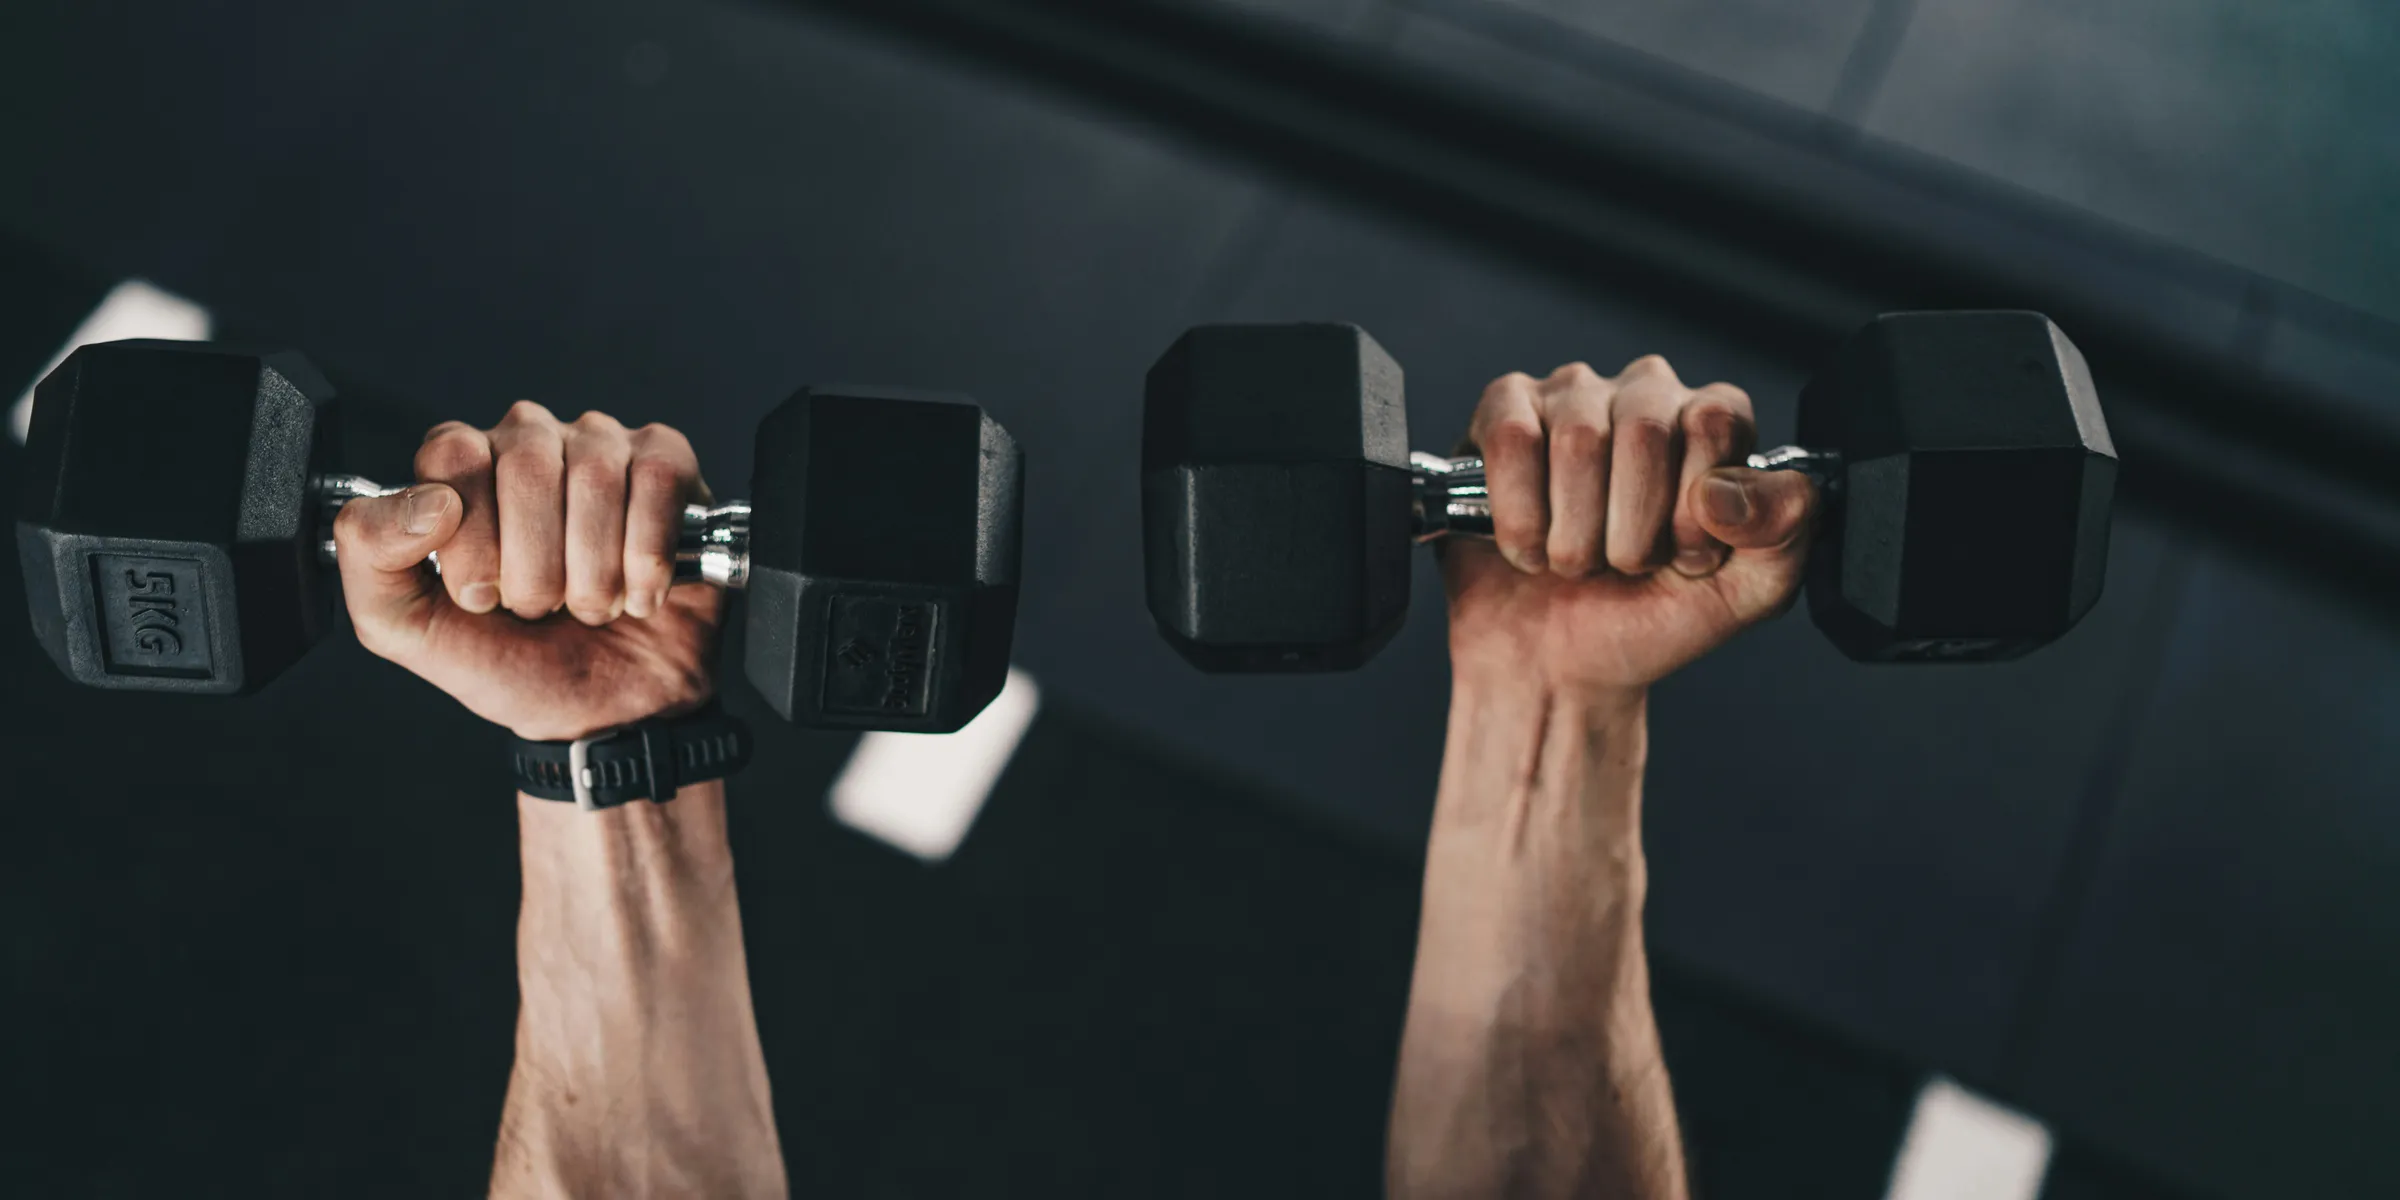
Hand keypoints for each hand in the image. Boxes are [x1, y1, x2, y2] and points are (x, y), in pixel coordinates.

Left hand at [332, 402, 722, 741]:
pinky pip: (658, 483)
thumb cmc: (514, 661)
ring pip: (595, 476)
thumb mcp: (411, 627)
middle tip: (540, 608)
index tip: (483, 596)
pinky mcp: (669, 468)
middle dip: (535, 567)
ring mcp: (603, 448)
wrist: (608, 711)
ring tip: (591, 605)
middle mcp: (529, 442)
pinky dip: (647, 558)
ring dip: (594, 573)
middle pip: (526, 465)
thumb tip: (427, 502)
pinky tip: (639, 593)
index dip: (472, 537)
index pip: (455, 454)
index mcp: (460, 468)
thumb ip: (372, 557)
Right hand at [1443, 355, 1817, 700]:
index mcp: (1710, 424)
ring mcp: (1570, 399)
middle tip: (1624, 566)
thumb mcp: (1746, 592)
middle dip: (1632, 527)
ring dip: (1574, 534)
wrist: (1558, 666)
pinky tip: (1527, 545)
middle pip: (1645, 427)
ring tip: (1575, 561)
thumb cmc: (1647, 619)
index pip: (1715, 419)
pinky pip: (1511, 438)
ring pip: (1577, 439)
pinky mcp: (1502, 415)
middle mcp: (1644, 396)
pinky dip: (1519, 515)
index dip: (1693, 505)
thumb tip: (1725, 490)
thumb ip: (1783, 530)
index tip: (1681, 556)